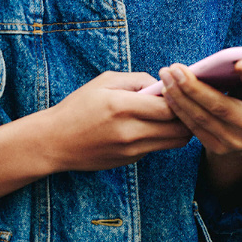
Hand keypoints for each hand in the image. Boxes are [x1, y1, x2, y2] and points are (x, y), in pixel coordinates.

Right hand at [0, 71, 191, 204]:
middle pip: (179, 128)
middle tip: (184, 104)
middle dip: (187, 115)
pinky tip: (152, 127)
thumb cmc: (78, 107)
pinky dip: (162, 137)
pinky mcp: (130, 161)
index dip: (181, 99)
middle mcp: (129, 131)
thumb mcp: (103, 82)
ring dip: (180, 129)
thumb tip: (163, 85)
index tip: (178, 90)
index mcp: (122, 106)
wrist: (54, 142)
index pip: (170, 107)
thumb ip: (137, 79)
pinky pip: (158, 148)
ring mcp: (131, 150)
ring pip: (175, 142)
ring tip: (172, 116)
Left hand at [159, 60, 241, 192]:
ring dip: (179, 95)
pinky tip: (167, 94)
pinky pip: (193, 127)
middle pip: (220, 105)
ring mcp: (236, 141)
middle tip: (174, 68)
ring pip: (201, 117)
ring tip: (166, 77)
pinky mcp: (218, 149)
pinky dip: (178, 109)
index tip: (238, 63)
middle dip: (193, 86)